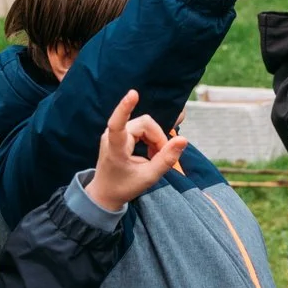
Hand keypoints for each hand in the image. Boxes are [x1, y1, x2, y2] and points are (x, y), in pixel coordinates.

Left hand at [83, 89, 189, 210]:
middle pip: (145, 124)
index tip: (133, 93)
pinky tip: (149, 153)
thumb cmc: (124, 187)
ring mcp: (114, 133)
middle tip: (159, 158)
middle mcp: (112, 136)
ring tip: (153, 157)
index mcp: (115, 149)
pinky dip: (151, 139)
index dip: (125, 108)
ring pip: (146, 124)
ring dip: (155, 139)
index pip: (117, 124)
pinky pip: (142, 127)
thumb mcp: (149, 177)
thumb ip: (166, 159)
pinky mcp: (119, 132)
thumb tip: (183, 139)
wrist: (105, 193)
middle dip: (158, 139)